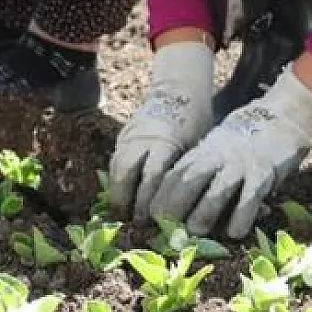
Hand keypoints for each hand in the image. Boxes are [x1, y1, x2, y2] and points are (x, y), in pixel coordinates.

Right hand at [109, 40, 214, 223]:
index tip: (150, 221)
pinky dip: (117, 178)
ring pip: (116, 167)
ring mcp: (129, 135)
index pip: (151, 176)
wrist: (179, 90)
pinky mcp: (123, 134)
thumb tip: (184, 209)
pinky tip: (123, 195)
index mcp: (163, 141)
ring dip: (118, 191)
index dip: (148, 200)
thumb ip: (185, 173)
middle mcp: (142, 138)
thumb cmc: (196, 121)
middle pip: (126, 173)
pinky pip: (116, 159)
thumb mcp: (196, 146)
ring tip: (124, 213)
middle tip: (133, 221)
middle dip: (127, 199)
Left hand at [150, 65, 311, 239]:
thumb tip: (185, 201)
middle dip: (174, 204)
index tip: (150, 213)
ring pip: (216, 191)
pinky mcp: (264, 174)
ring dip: (203, 213)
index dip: (162, 194)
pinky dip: (240, 217)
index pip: (176, 172)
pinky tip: (235, 233)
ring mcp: (241, 165)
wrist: (282, 116)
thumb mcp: (219, 147)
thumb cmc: (245, 138)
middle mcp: (219, 157)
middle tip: (165, 226)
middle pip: (189, 180)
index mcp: (205, 151)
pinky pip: (249, 198)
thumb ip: (205, 170)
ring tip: (195, 231)